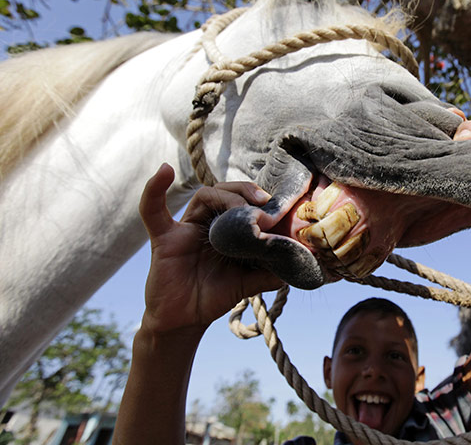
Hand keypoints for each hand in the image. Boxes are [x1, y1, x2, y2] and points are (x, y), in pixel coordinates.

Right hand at [139, 163, 283, 334]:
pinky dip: (154, 189)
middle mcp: (207, 223)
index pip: (243, 202)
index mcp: (227, 230)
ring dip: (226, 196)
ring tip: (243, 207)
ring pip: (205, 196)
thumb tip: (297, 265)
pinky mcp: (164, 237)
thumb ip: (268, 274)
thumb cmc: (213, 297)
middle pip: (226, 192)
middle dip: (246, 191)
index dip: (259, 200)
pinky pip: (152, 210)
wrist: (184, 321)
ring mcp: (185, 228)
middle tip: (264, 202)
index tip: (278, 207)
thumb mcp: (246, 284)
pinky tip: (163, 170)